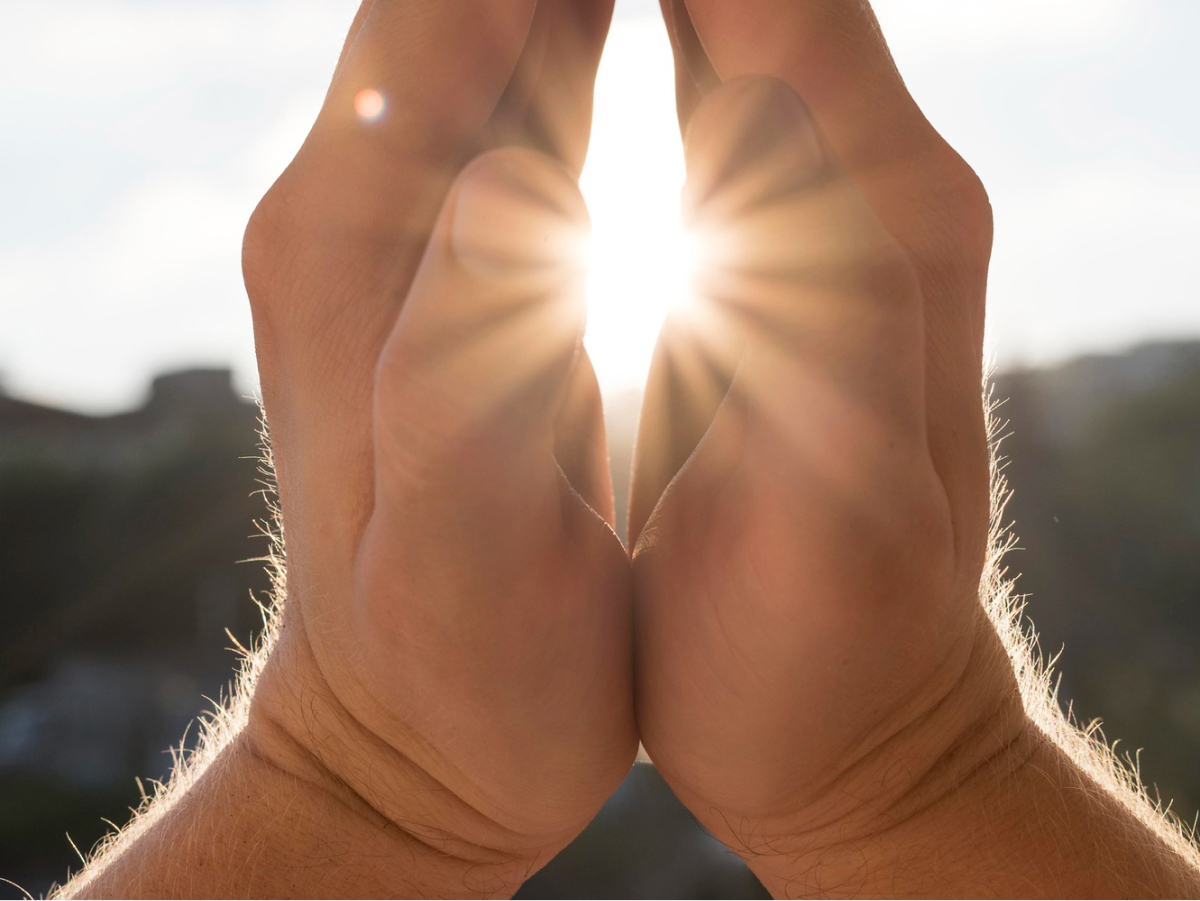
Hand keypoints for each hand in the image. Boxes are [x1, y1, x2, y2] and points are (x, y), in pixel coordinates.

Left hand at [70, 2, 634, 897]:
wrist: (408, 735)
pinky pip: (527, 98)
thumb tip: (517, 183)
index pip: (445, 0)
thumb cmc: (454, 670)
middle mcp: (371, 206)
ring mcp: (413, 226)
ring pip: (499, 23)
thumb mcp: (464, 550)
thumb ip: (471, 365)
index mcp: (366, 249)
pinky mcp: (460, 263)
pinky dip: (588, 20)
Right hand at [630, 0, 1040, 891]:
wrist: (867, 723)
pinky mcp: (782, 257)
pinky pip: (717, 84)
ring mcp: (824, 214)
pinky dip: (655, 12)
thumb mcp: (835, 500)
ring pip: (740, 8)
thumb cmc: (830, 649)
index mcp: (873, 232)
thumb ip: (808, 296)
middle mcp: (867, 189)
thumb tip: (714, 99)